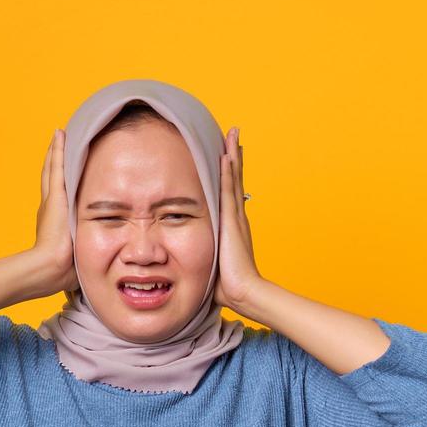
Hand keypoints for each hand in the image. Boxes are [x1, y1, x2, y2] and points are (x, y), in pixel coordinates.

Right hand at [31, 129, 79, 296]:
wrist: (48, 268)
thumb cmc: (63, 270)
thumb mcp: (79, 255)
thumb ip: (87, 250)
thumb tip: (103, 261)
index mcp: (54, 219)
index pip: (58, 194)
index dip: (60, 180)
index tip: (64, 167)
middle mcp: (50, 206)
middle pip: (52, 177)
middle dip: (55, 160)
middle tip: (58, 143)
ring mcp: (51, 199)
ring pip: (54, 168)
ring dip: (56, 151)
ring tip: (60, 135)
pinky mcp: (55, 196)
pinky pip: (57, 166)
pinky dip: (57, 150)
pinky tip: (60, 135)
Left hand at [214, 127, 263, 311]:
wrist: (242, 291)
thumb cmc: (226, 285)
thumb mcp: (208, 263)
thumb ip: (200, 257)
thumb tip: (184, 262)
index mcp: (231, 226)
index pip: (229, 193)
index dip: (229, 174)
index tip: (227, 156)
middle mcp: (236, 217)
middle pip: (234, 180)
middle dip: (234, 158)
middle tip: (234, 136)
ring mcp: (235, 217)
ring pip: (233, 179)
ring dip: (232, 156)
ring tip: (233, 135)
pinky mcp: (232, 221)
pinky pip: (228, 190)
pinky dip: (228, 172)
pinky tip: (227, 155)